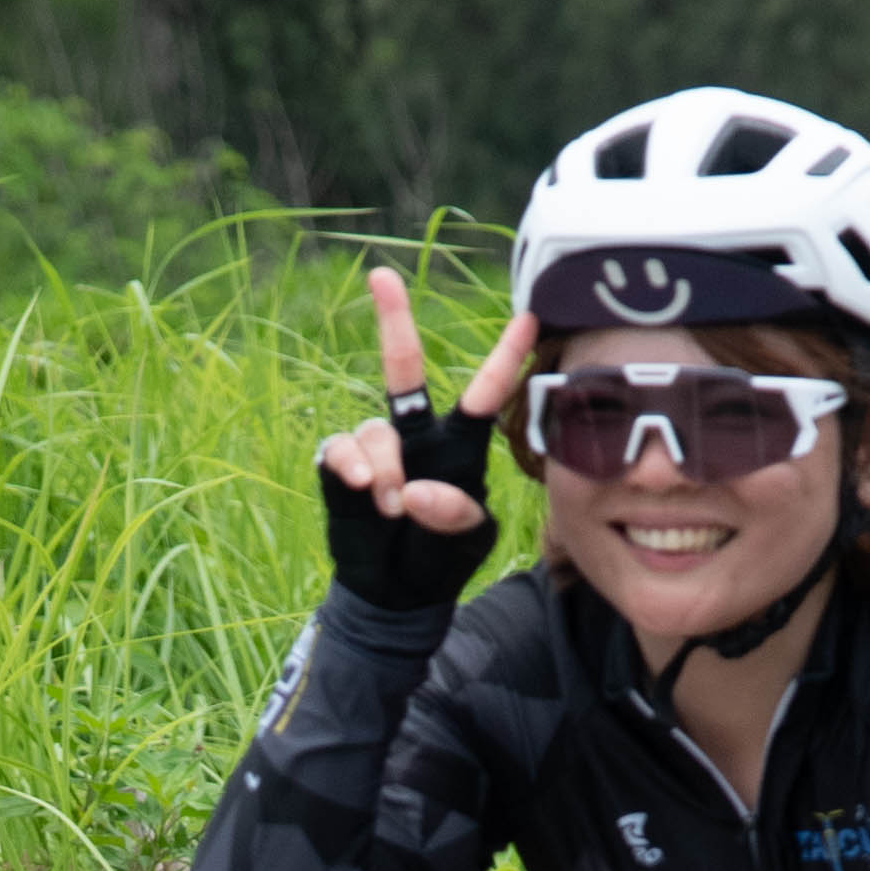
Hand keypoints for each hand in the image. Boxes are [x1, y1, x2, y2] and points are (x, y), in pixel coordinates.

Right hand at [314, 271, 535, 610]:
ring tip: (394, 511)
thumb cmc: (441, 561)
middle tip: (382, 276)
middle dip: (393, 320)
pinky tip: (365, 490)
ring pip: (376, 431)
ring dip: (387, 471)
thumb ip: (455, 514)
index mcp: (459, 447)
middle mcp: (415, 436)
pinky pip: (341, 449)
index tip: (528, 319)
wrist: (395, 594)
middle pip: (403, 370)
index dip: (504, 358)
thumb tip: (411, 489)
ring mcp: (376, 448)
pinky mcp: (341, 466)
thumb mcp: (468, 542)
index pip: (484, 395)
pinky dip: (353, 467)